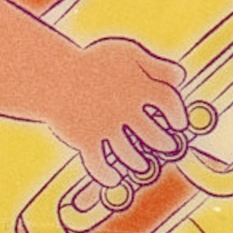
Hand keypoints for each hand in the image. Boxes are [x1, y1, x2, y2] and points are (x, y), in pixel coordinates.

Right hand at [49, 37, 187, 186]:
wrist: (52, 75)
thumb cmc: (90, 63)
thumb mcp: (126, 53)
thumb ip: (155, 65)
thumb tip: (180, 77)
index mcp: (138, 86)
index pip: (170, 103)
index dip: (178, 115)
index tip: (180, 123)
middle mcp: (126, 109)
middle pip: (155, 136)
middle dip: (165, 144)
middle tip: (167, 147)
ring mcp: (106, 127)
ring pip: (131, 155)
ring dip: (139, 163)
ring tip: (142, 165)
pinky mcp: (86, 140)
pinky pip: (100, 165)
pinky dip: (108, 176)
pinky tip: (114, 179)